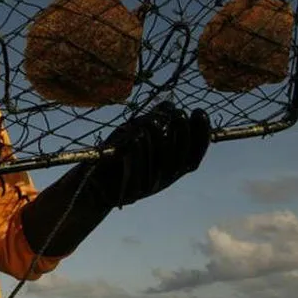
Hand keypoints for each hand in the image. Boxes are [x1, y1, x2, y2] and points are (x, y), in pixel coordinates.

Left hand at [88, 101, 210, 208]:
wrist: (97, 184)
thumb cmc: (121, 154)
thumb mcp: (139, 135)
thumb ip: (155, 122)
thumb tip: (169, 105)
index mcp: (173, 167)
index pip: (195, 153)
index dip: (201, 134)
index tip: (198, 112)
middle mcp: (166, 178)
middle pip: (180, 157)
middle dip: (182, 133)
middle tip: (179, 114)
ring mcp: (150, 186)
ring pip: (160, 164)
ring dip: (158, 140)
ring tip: (152, 121)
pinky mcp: (130, 191)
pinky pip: (136, 172)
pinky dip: (136, 154)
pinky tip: (134, 138)